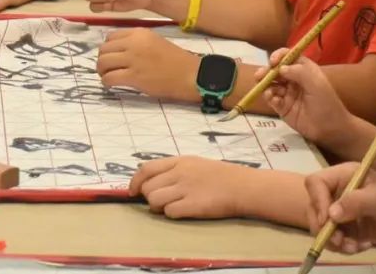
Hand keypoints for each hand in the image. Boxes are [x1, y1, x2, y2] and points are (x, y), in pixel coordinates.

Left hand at [97, 28, 198, 101]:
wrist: (189, 74)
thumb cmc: (175, 60)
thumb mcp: (154, 41)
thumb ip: (136, 42)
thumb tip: (117, 50)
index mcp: (139, 33)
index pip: (110, 36)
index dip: (108, 47)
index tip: (111, 56)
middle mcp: (133, 43)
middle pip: (104, 49)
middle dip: (102, 59)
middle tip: (106, 68)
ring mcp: (133, 59)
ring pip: (103, 62)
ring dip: (102, 71)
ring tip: (107, 76)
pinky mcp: (134, 76)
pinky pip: (109, 78)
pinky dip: (106, 81)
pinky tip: (111, 84)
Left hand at [130, 156, 253, 218]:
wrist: (243, 187)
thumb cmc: (221, 176)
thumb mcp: (195, 164)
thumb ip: (174, 169)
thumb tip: (152, 180)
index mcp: (179, 161)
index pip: (146, 168)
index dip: (135, 181)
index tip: (132, 191)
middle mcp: (179, 173)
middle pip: (147, 187)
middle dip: (148, 197)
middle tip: (159, 201)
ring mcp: (185, 189)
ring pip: (154, 200)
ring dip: (158, 207)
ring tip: (170, 207)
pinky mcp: (192, 205)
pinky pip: (169, 212)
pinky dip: (172, 214)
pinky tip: (183, 212)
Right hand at [261, 49, 352, 147]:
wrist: (330, 129)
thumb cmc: (326, 103)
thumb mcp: (316, 84)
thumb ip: (299, 72)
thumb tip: (280, 68)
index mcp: (304, 70)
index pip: (288, 57)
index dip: (279, 56)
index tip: (273, 61)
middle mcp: (293, 79)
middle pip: (275, 70)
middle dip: (266, 71)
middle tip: (259, 76)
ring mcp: (287, 93)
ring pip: (270, 84)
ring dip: (265, 84)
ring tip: (267, 91)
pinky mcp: (282, 107)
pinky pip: (271, 99)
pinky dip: (269, 97)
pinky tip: (274, 101)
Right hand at [304, 163, 375, 254]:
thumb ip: (355, 203)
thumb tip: (330, 215)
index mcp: (341, 176)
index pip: (315, 183)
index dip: (317, 201)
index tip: (327, 220)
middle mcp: (336, 192)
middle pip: (314, 208)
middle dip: (324, 228)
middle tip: (339, 242)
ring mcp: (340, 211)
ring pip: (322, 227)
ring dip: (335, 241)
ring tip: (354, 247)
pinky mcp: (347, 228)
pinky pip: (335, 240)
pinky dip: (345, 247)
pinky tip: (364, 245)